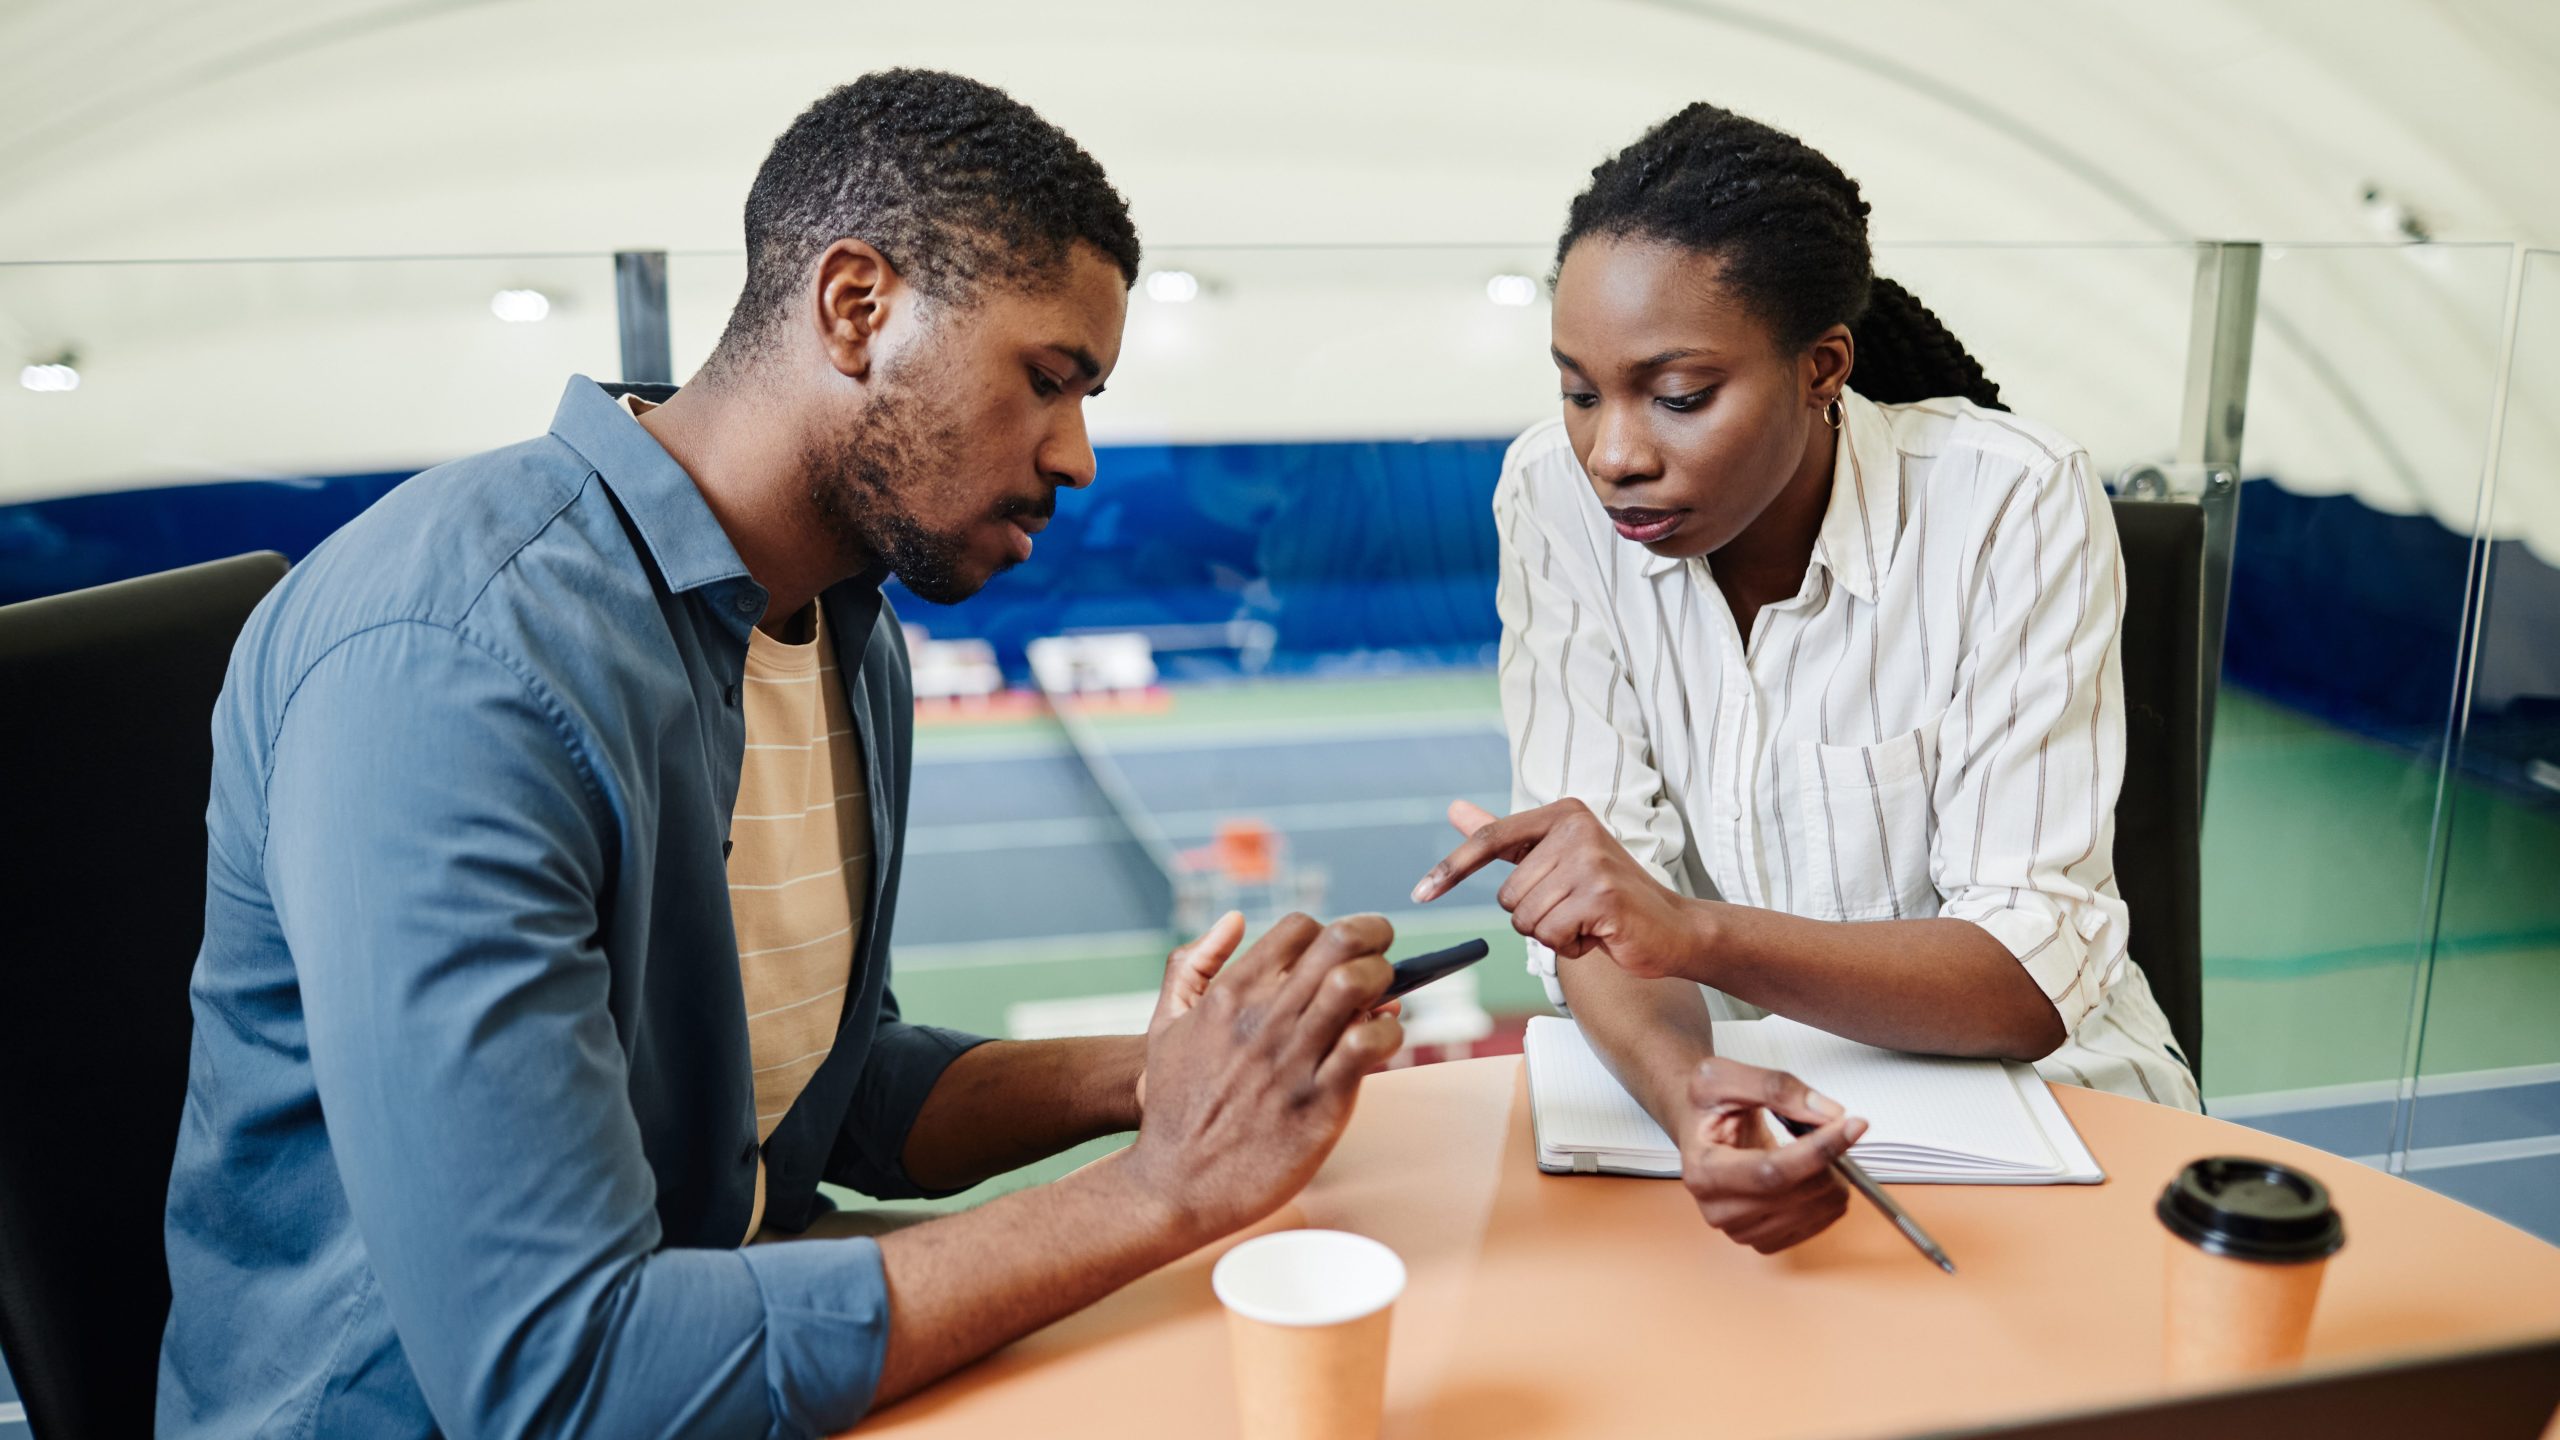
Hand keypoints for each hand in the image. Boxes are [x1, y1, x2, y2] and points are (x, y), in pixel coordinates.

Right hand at [1124, 913, 1404, 1241]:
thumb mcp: (1164, 1024)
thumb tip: (1233, 919)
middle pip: (1340, 941)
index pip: (1301, 928)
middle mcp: (1263, 1019)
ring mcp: (1293, 1060)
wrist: (1175, 1184)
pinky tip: (1380, 1046)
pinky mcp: (1319, 1103)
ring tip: (1381, 1003)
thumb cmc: (1173, 1105)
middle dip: (1374, 939)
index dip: (1330, 933)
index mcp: (1230, 994)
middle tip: (1381, 958)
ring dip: (1384, 981)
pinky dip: (1388, 1034)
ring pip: (1359, 984)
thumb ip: (1191, 965)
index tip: (1341, 955)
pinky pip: (1370, 1045)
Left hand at [1413, 798, 1701, 979]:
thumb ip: (1505, 838)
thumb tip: (1455, 809)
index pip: (1490, 840)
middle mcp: (1576, 829)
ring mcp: (1591, 862)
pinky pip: (1551, 936)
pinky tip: (1600, 934)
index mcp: (1562, 814)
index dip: (1451, 870)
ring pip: (1526, 919)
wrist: (1673, 929)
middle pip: (1508, 895)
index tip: (1420, 893)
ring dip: (1553, 933)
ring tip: (1589, 921)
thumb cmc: (1609, 896)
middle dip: (1536, 916)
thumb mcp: (1555, 860)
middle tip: (1576, 909)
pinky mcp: (1602, 897)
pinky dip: (1571, 946)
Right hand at [1681, 1056, 1866, 1252]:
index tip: (1852, 1126)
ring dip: (1832, 1176)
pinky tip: (1815, 1172)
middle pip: (1798, 1193)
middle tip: (1837, 1128)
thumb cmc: (1706, 1106)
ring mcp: (1742, 1230)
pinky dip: (1829, 1195)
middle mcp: (1718, 1209)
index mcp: (1703, 1171)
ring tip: (1817, 1148)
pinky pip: (1819, 1225)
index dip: (1818, 1149)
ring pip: (1815, 1210)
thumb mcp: (1724, 1076)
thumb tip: (1828, 1114)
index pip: (1772, 1171)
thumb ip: (1775, 1087)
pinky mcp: (1765, 1240)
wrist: (1699, 1129)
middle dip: (1830, 1158)